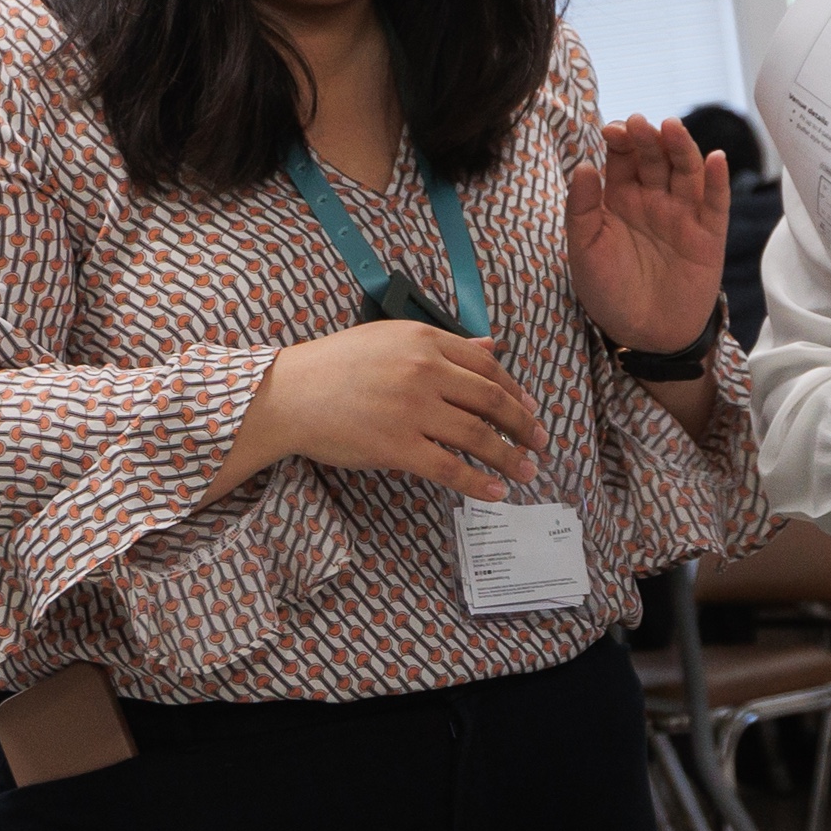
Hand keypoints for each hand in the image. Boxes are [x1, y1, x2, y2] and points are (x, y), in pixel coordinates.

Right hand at [236, 319, 549, 502]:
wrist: (289, 394)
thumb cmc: (338, 365)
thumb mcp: (393, 339)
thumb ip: (446, 344)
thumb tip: (493, 346)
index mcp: (425, 340)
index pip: (488, 367)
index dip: (516, 392)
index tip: (529, 411)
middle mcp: (424, 370)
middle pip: (492, 401)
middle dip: (524, 426)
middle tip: (540, 444)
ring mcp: (411, 409)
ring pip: (478, 436)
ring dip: (510, 457)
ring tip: (526, 471)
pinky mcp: (396, 446)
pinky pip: (449, 468)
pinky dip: (478, 483)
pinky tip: (495, 492)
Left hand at [566, 115, 728, 354]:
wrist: (644, 336)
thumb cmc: (609, 292)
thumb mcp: (584, 251)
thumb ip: (582, 209)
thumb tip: (584, 165)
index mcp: (620, 198)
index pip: (623, 157)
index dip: (620, 140)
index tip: (613, 130)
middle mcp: (653, 199)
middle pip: (655, 158)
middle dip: (648, 138)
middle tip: (640, 124)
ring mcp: (683, 214)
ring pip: (686, 171)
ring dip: (681, 147)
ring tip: (672, 129)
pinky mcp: (708, 234)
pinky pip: (715, 203)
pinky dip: (717, 181)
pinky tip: (715, 159)